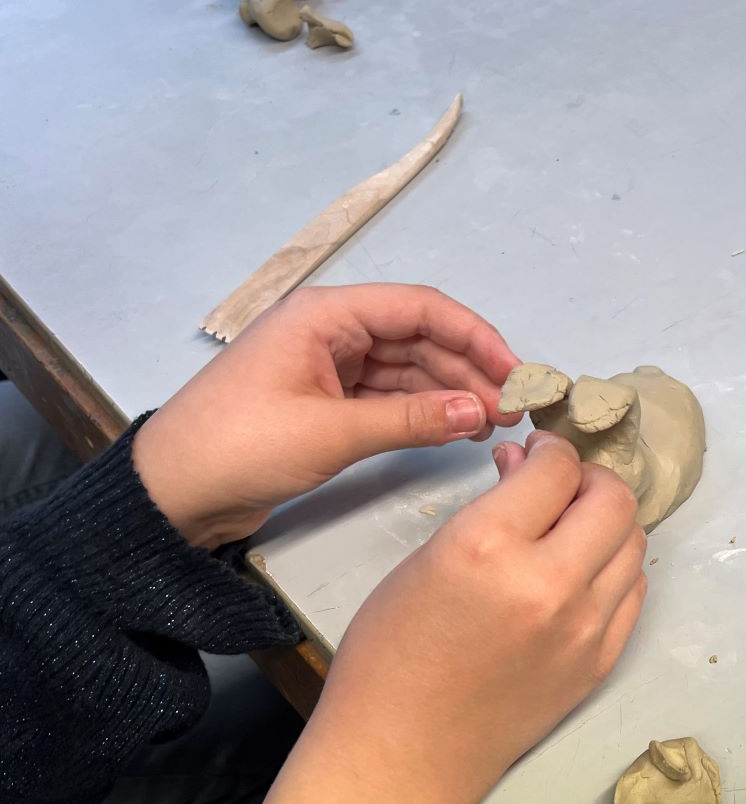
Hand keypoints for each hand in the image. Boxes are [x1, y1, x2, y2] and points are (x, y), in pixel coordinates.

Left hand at [132, 283, 523, 549]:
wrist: (171, 495)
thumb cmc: (237, 447)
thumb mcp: (332, 432)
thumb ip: (412, 419)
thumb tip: (480, 410)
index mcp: (325, 314)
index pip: (420, 308)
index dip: (476, 337)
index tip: (517, 374)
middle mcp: (333, 331)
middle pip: (421, 338)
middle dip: (471, 370)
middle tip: (515, 410)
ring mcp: (332, 367)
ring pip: (411, 368)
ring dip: (454, 393)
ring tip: (496, 425)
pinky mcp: (330, 402)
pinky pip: (393, 396)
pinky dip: (427, 411)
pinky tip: (459, 430)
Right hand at [312, 430, 648, 803]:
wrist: (403, 754)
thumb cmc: (391, 655)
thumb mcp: (425, 560)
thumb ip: (488, 507)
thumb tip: (525, 464)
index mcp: (490, 548)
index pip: (557, 467)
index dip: (548, 449)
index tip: (535, 452)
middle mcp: (550, 584)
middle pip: (613, 499)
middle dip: (587, 478)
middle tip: (558, 485)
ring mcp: (584, 628)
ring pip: (633, 542)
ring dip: (607, 522)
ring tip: (570, 527)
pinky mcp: (600, 663)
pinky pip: (633, 592)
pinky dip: (614, 569)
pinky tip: (581, 571)